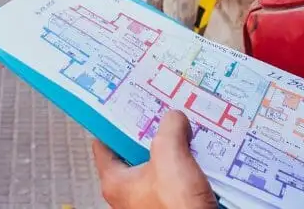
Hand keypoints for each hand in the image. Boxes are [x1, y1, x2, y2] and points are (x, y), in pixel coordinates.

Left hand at [91, 111, 216, 208]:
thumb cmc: (176, 208)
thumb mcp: (169, 157)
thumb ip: (169, 130)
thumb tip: (175, 118)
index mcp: (116, 182)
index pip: (104, 144)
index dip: (114, 122)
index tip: (127, 105)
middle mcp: (129, 193)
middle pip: (136, 151)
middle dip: (152, 132)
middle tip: (164, 114)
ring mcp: (151, 200)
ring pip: (161, 164)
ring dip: (174, 149)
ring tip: (187, 131)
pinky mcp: (173, 204)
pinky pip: (178, 178)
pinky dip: (188, 165)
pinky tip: (200, 154)